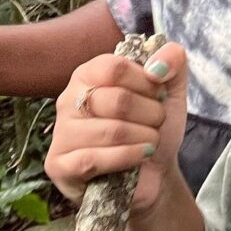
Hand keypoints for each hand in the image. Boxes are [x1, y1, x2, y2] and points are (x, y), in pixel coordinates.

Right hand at [45, 43, 187, 213]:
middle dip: (150, 114)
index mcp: (89, 73)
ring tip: (149, 140)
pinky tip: (140, 156)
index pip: (115, 68)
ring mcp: (60, 133)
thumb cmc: (153, 125)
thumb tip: (157, 65)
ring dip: (143, 138)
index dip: (146, 83)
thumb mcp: (171, 87)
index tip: (158, 94)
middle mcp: (68, 99)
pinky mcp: (58, 165)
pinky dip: (127, 158)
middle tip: (156, 121)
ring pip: (110, 131)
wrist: (155, 171)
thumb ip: (172, 59)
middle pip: (116, 100)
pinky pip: (94, 159)